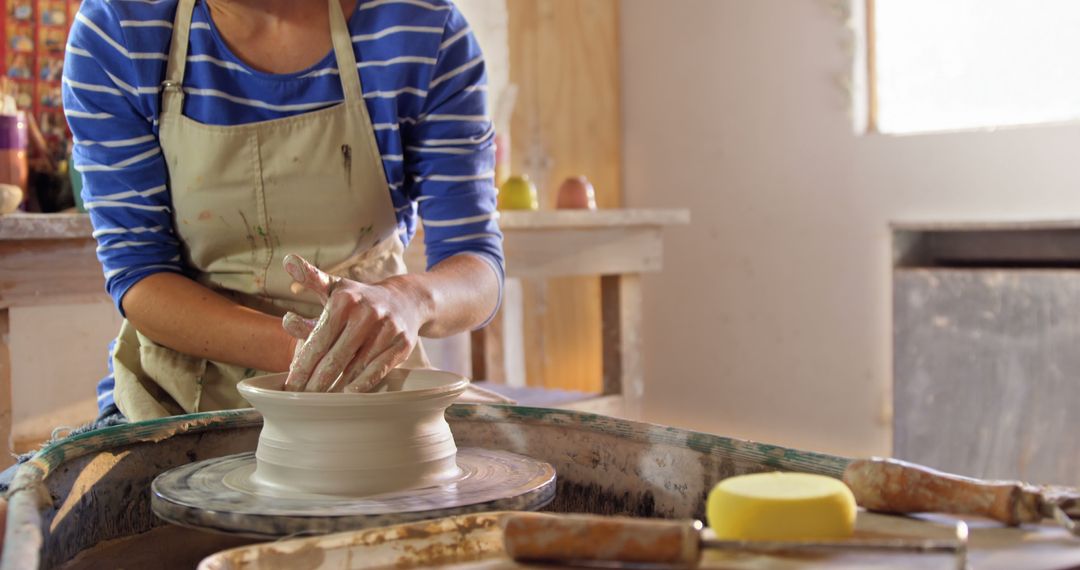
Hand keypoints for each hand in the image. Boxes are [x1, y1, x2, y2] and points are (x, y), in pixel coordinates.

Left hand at [280, 254, 428, 392]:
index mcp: (344, 300)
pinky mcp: (402, 344)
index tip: (291, 385)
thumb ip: (311, 279)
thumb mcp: (336, 287)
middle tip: (301, 399)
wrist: (406, 301)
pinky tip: (349, 395)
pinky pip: (378, 369)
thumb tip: (288, 262)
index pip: (318, 340)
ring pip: (355, 366)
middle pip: (334, 357)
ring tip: (320, 402)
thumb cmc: (360, 300)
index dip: (303, 365)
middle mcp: (367, 313)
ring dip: (336, 387)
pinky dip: (363, 384)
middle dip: (315, 382)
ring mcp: (386, 329)